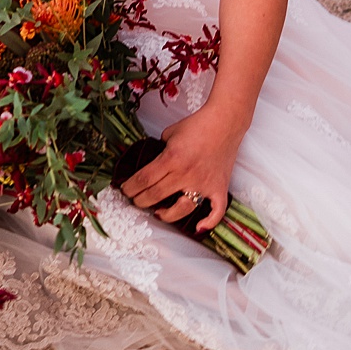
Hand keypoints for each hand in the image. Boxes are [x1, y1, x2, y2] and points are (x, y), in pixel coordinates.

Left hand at [119, 107, 242, 236]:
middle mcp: (186, 173)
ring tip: (158, 212)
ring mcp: (204, 183)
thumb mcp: (169, 133)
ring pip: (181, 209)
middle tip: (136, 200)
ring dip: (166, 214)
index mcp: (171, 158)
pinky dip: (208, 222)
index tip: (125, 190)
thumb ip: (159, 149)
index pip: (144, 179)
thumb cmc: (197, 125)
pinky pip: (216, 211)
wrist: (225, 121)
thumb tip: (151, 162)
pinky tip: (199, 228)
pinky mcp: (219, 188)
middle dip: (140, 200)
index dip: (130, 187)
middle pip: (156, 195)